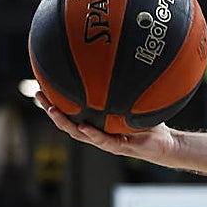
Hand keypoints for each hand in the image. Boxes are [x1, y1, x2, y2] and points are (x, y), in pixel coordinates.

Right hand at [35, 92, 178, 161]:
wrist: (167, 143)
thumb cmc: (150, 123)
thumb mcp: (137, 101)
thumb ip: (128, 86)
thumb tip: (125, 59)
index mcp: (98, 123)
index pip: (71, 113)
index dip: (55, 102)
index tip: (42, 86)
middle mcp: (98, 133)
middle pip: (68, 123)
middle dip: (51, 109)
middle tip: (39, 94)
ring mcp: (107, 141)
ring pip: (79, 134)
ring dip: (64, 122)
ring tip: (52, 110)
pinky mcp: (121, 148)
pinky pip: (104, 141)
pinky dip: (93, 134)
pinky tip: (84, 126)